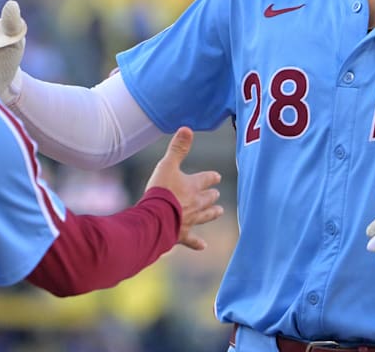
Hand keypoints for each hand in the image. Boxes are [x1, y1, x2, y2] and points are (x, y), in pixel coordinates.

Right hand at [145, 127, 223, 249]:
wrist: (155, 217)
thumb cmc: (161, 190)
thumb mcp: (167, 165)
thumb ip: (178, 148)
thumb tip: (187, 128)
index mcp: (192, 186)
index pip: (206, 179)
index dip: (211, 177)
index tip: (217, 177)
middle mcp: (195, 203)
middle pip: (207, 199)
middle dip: (212, 196)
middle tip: (216, 195)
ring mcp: (189, 220)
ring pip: (204, 217)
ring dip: (211, 214)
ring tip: (219, 212)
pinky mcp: (181, 234)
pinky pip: (191, 240)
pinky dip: (197, 243)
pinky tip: (203, 246)